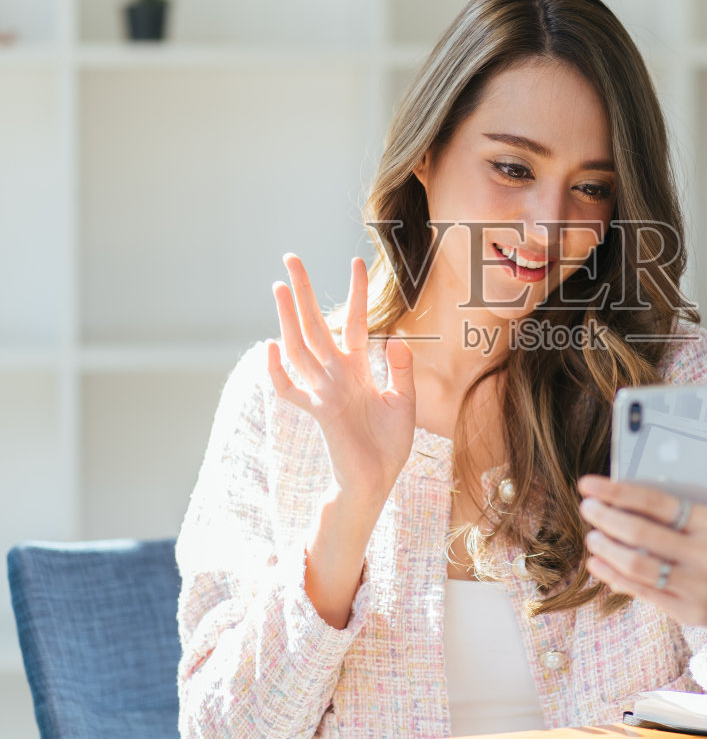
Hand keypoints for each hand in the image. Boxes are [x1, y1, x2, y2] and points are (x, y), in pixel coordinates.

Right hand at [267, 253, 414, 508]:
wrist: (377, 480)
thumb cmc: (389, 444)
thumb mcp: (405, 401)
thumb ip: (401, 370)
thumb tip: (395, 340)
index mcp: (357, 369)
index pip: (353, 322)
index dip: (355, 294)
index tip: (356, 262)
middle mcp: (336, 374)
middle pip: (315, 324)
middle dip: (304, 292)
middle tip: (291, 258)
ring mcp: (324, 391)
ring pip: (300, 347)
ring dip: (288, 318)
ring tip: (279, 287)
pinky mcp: (319, 412)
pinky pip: (292, 390)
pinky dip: (278, 371)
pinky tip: (270, 346)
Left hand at [577, 425, 706, 652]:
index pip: (659, 503)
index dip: (619, 492)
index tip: (589, 484)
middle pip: (643, 534)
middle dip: (606, 518)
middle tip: (587, 507)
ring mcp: (697, 586)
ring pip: (638, 566)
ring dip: (607, 549)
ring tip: (591, 535)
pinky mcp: (686, 610)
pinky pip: (642, 591)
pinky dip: (614, 576)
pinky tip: (598, 562)